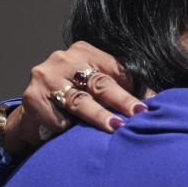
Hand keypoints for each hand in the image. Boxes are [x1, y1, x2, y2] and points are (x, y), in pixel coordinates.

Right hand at [3, 41, 148, 156]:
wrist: (34, 111)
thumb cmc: (72, 97)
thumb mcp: (94, 87)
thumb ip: (119, 89)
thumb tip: (154, 101)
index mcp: (85, 51)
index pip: (116, 68)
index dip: (135, 87)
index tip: (150, 104)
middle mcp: (65, 59)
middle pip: (100, 82)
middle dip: (122, 100)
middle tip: (139, 113)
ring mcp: (47, 76)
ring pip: (80, 101)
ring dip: (99, 116)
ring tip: (115, 126)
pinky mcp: (33, 97)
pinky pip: (58, 117)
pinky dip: (68, 128)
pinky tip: (73, 135)